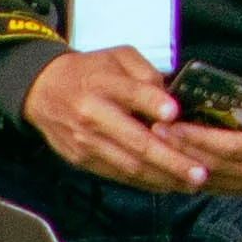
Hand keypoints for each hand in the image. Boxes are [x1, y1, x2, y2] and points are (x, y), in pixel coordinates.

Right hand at [24, 47, 205, 192]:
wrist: (42, 91)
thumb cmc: (91, 71)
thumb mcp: (117, 56)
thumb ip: (145, 72)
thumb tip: (170, 97)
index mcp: (103, 83)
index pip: (130, 93)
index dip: (152, 102)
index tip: (174, 113)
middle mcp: (93, 115)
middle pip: (135, 140)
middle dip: (169, 159)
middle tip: (199, 171)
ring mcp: (86, 142)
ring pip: (128, 165)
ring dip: (162, 178)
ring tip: (192, 184)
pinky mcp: (81, 160)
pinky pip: (117, 175)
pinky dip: (143, 182)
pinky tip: (167, 184)